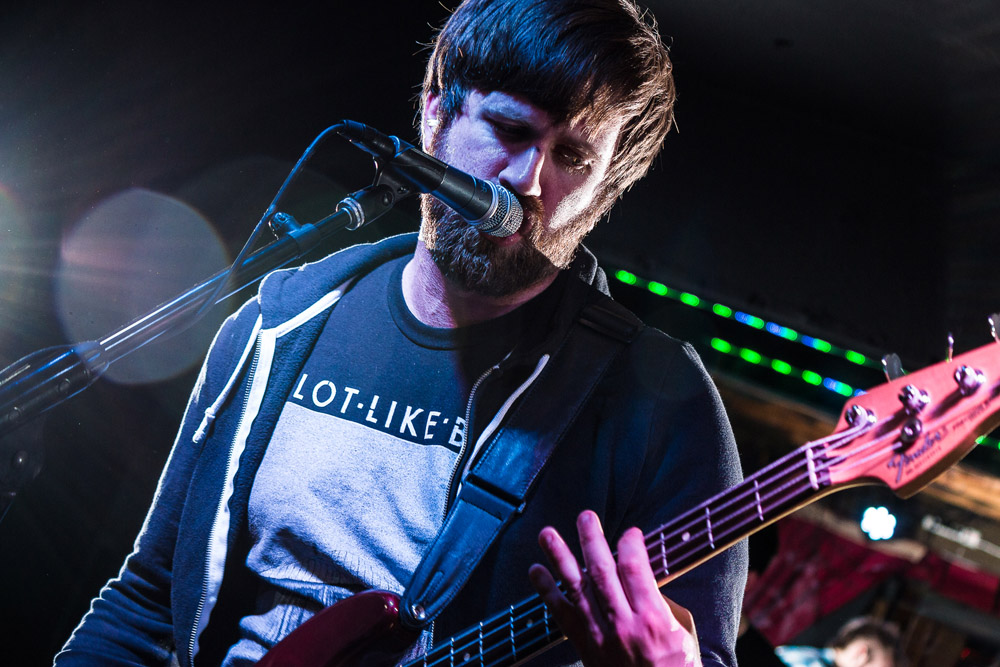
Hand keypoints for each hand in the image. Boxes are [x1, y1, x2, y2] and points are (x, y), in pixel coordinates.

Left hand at [528, 510, 700, 666]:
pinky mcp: (585, 648)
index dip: (631, 544)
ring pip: (575, 589)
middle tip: (586, 517)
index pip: (635, 568)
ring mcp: (600, 638)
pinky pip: (561, 615)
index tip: (630, 533)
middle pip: (601, 571)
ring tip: (547, 535)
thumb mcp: (683, 636)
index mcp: (653, 620)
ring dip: (559, 558)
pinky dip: (546, 591)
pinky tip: (536, 572)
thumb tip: (640, 577)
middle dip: (592, 539)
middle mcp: (623, 626)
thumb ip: (661, 605)